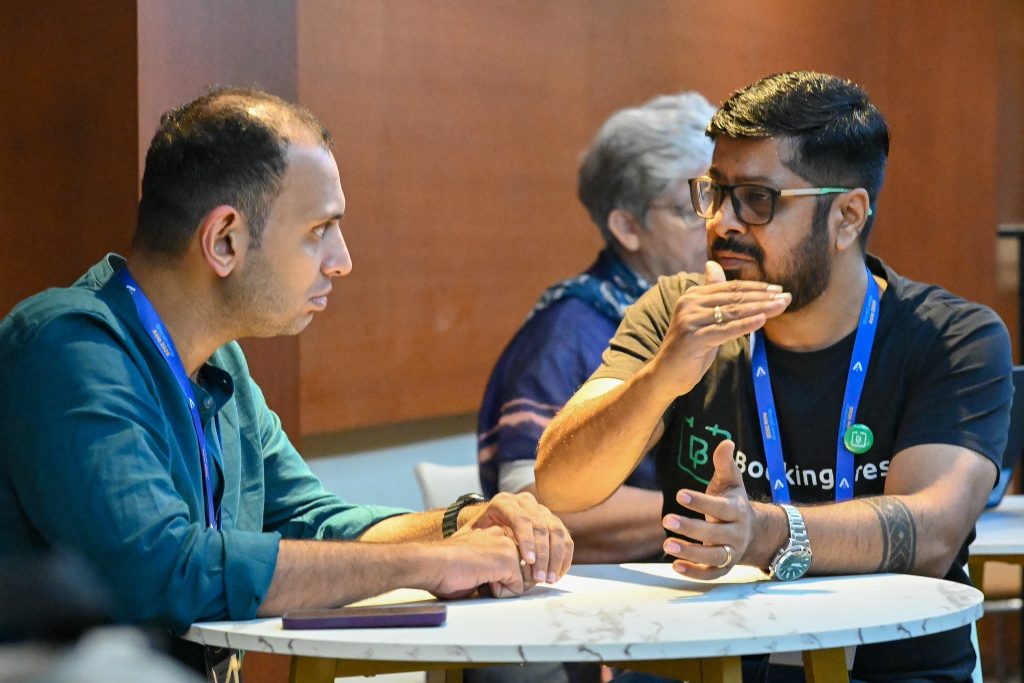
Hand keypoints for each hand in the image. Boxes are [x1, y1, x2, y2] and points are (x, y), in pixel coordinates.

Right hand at [427, 527, 531, 599]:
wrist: (431, 564)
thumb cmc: (444, 567)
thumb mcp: (475, 563)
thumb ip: (493, 566)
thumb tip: (508, 581)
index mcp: (494, 533)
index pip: (515, 560)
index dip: (502, 577)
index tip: (478, 575)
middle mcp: (503, 535)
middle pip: (524, 569)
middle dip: (508, 582)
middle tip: (479, 579)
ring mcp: (507, 546)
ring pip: (522, 579)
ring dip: (503, 587)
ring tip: (478, 578)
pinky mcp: (508, 560)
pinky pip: (517, 588)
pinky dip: (500, 593)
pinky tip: (480, 581)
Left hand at [461, 491, 573, 584]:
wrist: (487, 527)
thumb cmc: (476, 536)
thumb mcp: (469, 535)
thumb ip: (472, 541)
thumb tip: (481, 552)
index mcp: (504, 502)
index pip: (521, 519)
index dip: (527, 541)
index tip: (528, 563)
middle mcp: (524, 502)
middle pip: (541, 526)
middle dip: (543, 554)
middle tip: (540, 578)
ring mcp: (540, 510)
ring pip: (556, 531)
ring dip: (556, 557)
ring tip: (549, 579)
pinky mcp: (551, 521)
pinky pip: (565, 537)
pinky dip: (564, 556)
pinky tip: (557, 573)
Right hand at [651, 261, 790, 395]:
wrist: (666, 374)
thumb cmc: (689, 347)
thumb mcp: (702, 318)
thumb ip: (711, 295)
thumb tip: (712, 265)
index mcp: (692, 295)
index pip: (730, 288)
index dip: (755, 288)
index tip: (778, 290)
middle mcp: (689, 304)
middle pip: (733, 298)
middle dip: (763, 297)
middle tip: (786, 297)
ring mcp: (690, 320)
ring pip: (732, 312)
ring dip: (760, 308)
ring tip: (781, 306)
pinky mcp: (693, 338)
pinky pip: (725, 330)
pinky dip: (746, 325)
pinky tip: (763, 320)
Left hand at [662, 439, 753, 578]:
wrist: (753, 532)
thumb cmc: (733, 501)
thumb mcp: (731, 481)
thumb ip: (725, 463)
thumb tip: (725, 441)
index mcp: (737, 511)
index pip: (720, 508)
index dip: (701, 502)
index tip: (679, 494)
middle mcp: (736, 534)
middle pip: (715, 534)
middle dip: (690, 527)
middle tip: (666, 520)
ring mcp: (731, 553)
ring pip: (713, 557)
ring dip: (690, 552)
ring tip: (666, 544)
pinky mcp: (724, 568)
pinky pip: (711, 574)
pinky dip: (695, 573)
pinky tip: (675, 566)